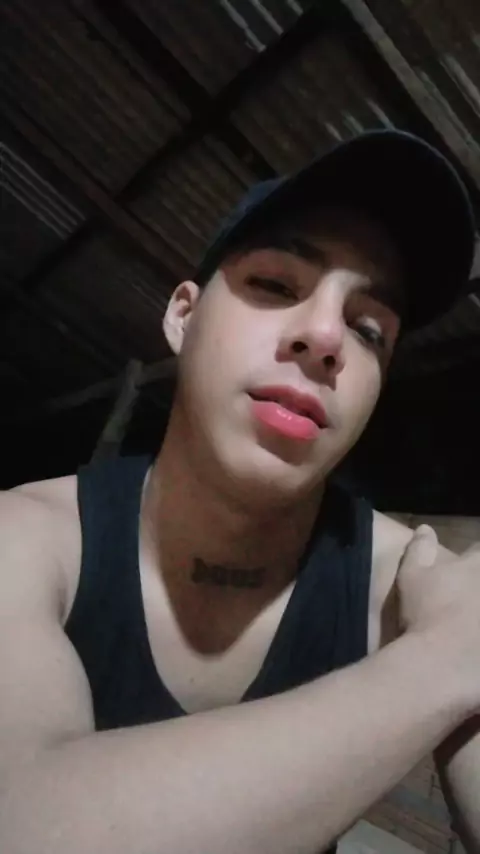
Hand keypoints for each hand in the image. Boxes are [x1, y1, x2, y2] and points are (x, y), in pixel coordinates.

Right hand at [397, 526, 479, 714]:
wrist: (440, 663)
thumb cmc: (423, 614)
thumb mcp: (411, 576)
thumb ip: (419, 549)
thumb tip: (425, 528)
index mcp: (475, 567)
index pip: (479, 552)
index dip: (474, 559)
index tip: (468, 568)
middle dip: (478, 586)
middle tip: (469, 599)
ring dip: (479, 610)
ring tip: (472, 619)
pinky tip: (475, 646)